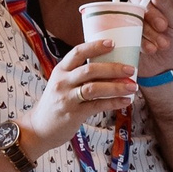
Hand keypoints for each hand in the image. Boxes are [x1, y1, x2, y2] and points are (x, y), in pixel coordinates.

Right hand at [20, 37, 136, 151]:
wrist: (39, 129)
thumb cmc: (56, 103)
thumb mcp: (62, 84)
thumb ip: (79, 75)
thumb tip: (110, 68)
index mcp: (60, 70)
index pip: (77, 52)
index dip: (95, 46)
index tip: (113, 43)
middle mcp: (62, 82)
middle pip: (90, 69)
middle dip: (113, 68)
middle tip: (131, 69)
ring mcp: (67, 98)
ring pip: (94, 88)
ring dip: (116, 86)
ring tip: (132, 86)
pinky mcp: (73, 114)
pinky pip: (97, 106)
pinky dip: (114, 103)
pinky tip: (126, 101)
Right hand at [131, 0, 172, 81]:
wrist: (168, 66)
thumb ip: (168, 5)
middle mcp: (140, 6)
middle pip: (136, 0)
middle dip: (151, 14)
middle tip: (163, 26)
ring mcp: (129, 20)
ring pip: (131, 17)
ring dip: (147, 31)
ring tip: (162, 44)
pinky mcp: (122, 35)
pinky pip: (124, 34)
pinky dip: (139, 41)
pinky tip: (150, 49)